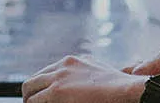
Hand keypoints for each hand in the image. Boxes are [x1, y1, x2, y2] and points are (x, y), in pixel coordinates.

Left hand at [23, 56, 147, 101]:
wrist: (130, 91)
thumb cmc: (122, 91)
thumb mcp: (100, 78)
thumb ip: (85, 80)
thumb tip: (82, 91)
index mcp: (74, 61)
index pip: (46, 74)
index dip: (42, 89)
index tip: (42, 99)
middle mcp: (64, 65)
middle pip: (34, 80)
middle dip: (31, 95)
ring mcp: (59, 77)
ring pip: (29, 90)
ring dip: (31, 102)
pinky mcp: (57, 91)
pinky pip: (35, 102)